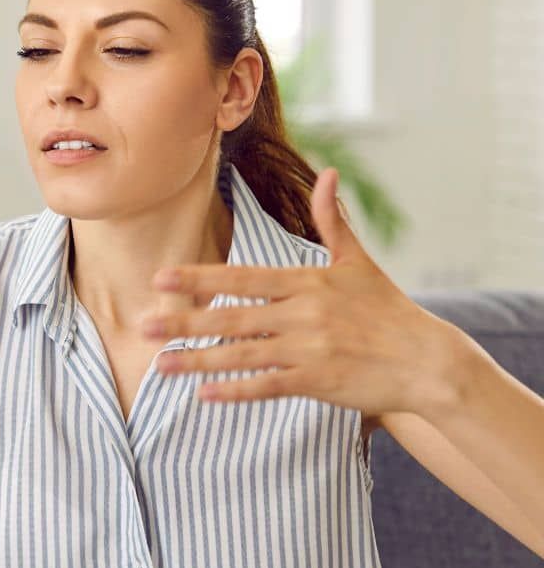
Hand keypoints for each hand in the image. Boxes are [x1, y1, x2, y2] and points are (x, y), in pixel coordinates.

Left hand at [140, 168, 462, 417]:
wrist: (426, 360)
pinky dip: (235, 390)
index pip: (241, 277)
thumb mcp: (358, 261)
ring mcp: (308, 349)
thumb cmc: (387, 308)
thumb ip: (333, 221)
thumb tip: (330, 174)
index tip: (161, 279)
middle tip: (142, 323)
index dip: (199, 278)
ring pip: (242, 353)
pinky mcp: (317, 381)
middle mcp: (302, 314)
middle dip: (184, 320)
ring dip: (198, 360)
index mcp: (306, 282)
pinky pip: (267, 385)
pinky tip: (204, 393)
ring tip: (161, 365)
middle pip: (231, 316)